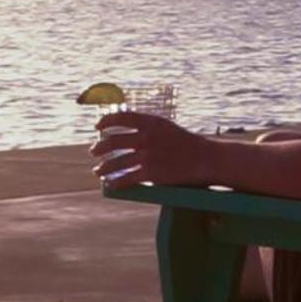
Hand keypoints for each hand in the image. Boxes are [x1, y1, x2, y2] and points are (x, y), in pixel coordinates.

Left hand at [89, 111, 212, 189]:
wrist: (206, 159)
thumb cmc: (187, 144)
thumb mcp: (167, 128)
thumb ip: (148, 128)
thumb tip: (128, 132)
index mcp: (151, 122)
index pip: (121, 117)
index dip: (106, 121)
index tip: (98, 127)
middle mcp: (146, 137)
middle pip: (113, 141)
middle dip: (100, 147)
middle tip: (94, 151)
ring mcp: (148, 155)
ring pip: (116, 162)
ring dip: (104, 167)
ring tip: (98, 171)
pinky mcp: (151, 173)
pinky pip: (126, 178)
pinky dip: (116, 182)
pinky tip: (110, 185)